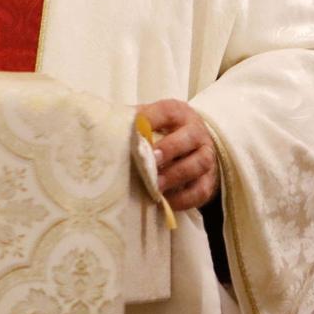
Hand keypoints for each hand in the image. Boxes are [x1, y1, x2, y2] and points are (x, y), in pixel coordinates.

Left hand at [137, 98, 218, 212]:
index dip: (151, 119)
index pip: (167, 111)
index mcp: (179, 113)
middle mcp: (196, 132)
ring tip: (156, 185)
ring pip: (198, 164)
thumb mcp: (150, 121)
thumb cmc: (163, 132)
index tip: (135, 130)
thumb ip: (133, 122)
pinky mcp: (209, 180)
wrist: (193, 148)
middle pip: (189, 138)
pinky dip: (184, 198)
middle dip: (170, 149)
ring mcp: (206, 157)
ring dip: (176, 175)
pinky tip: (167, 201)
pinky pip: (201, 190)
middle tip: (151, 160)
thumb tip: (104, 127)